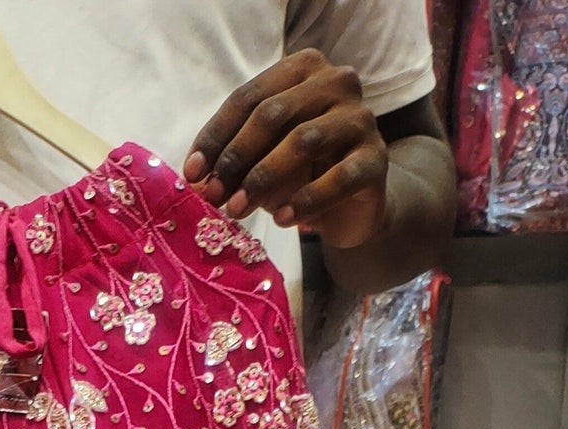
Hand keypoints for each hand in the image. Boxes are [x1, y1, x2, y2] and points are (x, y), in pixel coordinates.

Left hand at [184, 49, 389, 251]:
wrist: (353, 202)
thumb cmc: (302, 171)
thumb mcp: (263, 156)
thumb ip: (234, 156)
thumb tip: (196, 176)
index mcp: (303, 69)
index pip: (249, 98)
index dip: (216, 136)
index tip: (192, 174)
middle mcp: (336, 82)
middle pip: (273, 114)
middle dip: (236, 159)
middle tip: (213, 196)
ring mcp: (360, 118)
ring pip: (303, 141)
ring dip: (263, 179)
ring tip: (237, 210)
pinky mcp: (376, 158)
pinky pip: (337, 178)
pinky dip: (306, 200)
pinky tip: (283, 219)